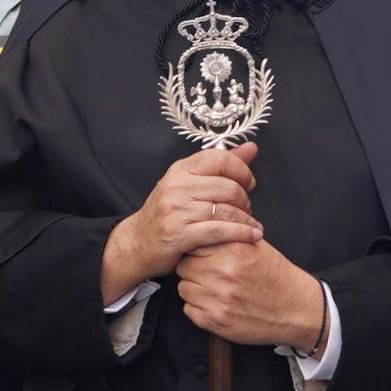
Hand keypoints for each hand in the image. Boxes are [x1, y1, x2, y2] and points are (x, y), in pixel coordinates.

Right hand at [98, 146, 260, 295]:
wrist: (137, 243)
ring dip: (246, 220)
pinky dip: (241, 234)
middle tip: (248, 210)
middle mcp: (177, 186)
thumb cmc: (167, 212)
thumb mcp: (189, 183)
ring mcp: (177, 210)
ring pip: (226, 210)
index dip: (242, 170)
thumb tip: (251, 147)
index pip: (220, 159)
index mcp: (181, 169)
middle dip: (245, 200)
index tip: (249, 183)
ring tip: (252, 226)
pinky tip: (253, 236)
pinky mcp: (179, 234)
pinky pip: (220, 231)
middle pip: (228, 187)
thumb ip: (221, 165)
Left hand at [174, 239, 328, 353]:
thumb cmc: (275, 276)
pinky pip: (189, 310)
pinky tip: (216, 304)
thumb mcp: (256, 246)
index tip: (205, 255)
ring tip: (214, 289)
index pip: (194, 244)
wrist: (295, 309)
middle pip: (184, 267)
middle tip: (210, 274)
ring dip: (195, 289)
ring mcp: (218, 299)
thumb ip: (228, 236)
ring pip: (184, 289)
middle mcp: (224, 274)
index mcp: (233, 250)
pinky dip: (199, 308)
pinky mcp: (215, 321)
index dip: (198, 250)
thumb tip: (202, 228)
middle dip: (194, 269)